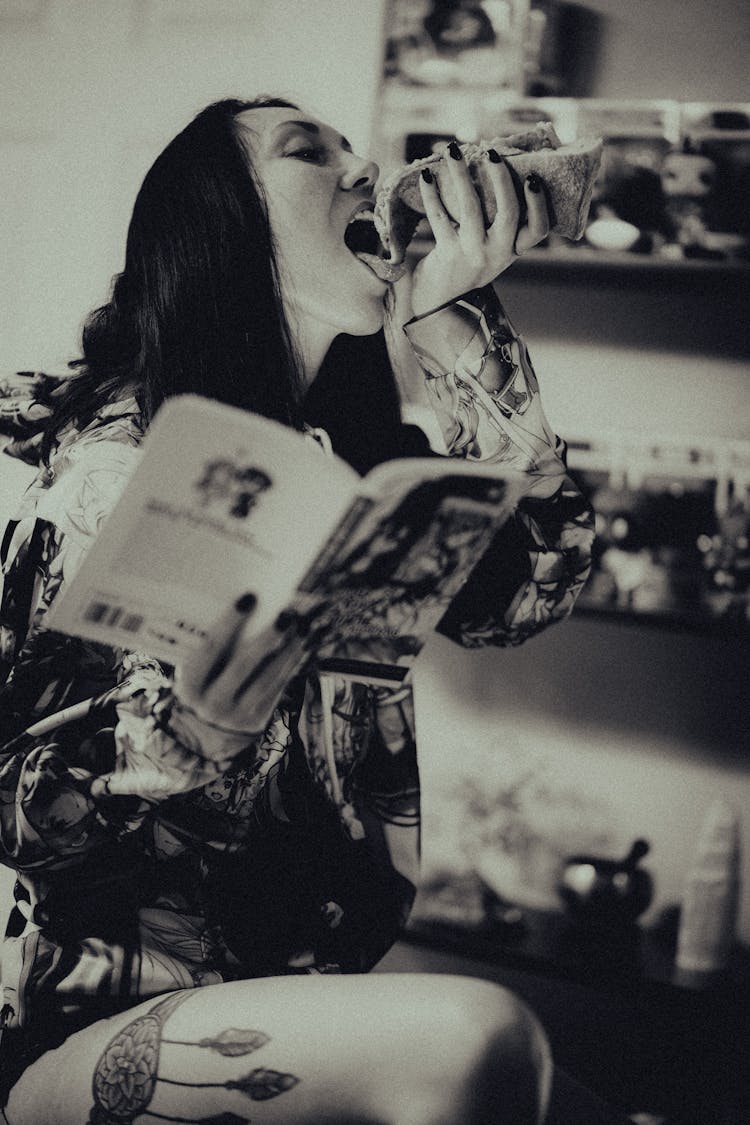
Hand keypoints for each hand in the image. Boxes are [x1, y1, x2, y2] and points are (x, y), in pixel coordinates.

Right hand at [172, 594, 318, 756]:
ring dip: (289, 650)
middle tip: (287, 613)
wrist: (204, 731)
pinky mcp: (257, 720)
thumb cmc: (203, 683)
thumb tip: (254, 604)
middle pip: (242, 665)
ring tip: (304, 625)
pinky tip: (304, 644)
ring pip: (268, 678)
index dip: (230, 621)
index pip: (209, 648)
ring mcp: (236, 715)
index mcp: (189, 685)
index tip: (250, 596)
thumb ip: (215, 647)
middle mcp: (212, 703)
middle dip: (267, 637)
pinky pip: (279, 688)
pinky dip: (293, 664)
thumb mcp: (197, 670)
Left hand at [407, 144, 549, 316]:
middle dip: (501, 179)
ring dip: (461, 175)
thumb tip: (495, 169)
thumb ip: (500, 223)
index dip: (539, 204)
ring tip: (451, 151)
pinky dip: (431, 194)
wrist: (439, 302)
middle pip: (509, 212)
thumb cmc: (467, 264)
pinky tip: (426, 177)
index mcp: (512, 250)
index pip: (538, 230)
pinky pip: (440, 217)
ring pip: (471, 208)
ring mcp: (473, 254)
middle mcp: (497, 254)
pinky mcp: (448, 254)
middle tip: (491, 153)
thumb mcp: (492, 250)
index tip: (533, 179)